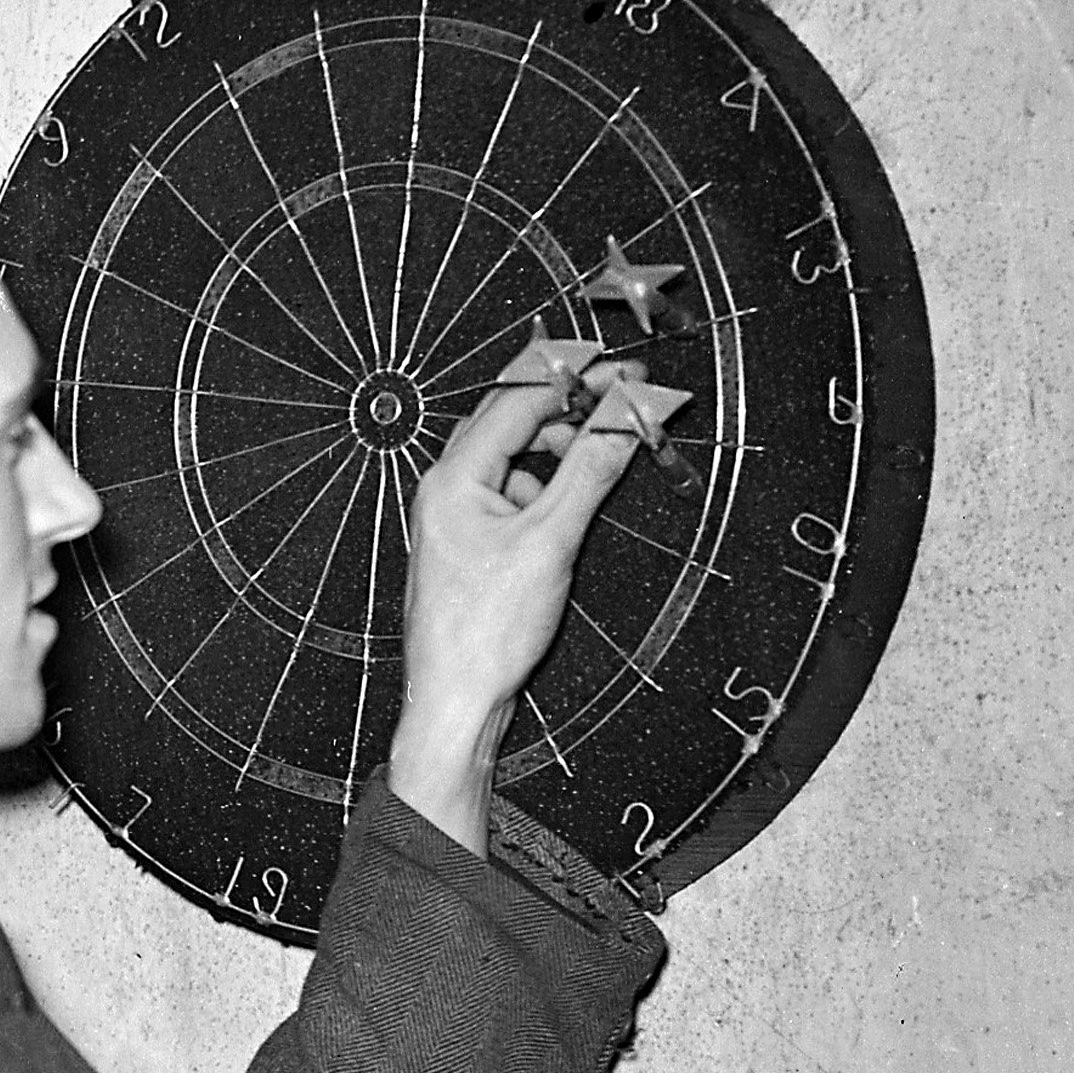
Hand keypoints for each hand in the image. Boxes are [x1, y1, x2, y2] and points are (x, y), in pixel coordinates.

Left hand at [386, 349, 642, 850]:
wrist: (456, 702)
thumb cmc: (483, 633)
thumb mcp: (551, 541)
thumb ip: (590, 469)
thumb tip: (626, 413)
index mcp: (453, 477)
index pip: (517, 397)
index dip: (575, 377)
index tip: (625, 371)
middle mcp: (447, 488)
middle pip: (512, 419)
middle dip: (570, 407)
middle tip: (625, 403)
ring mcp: (457, 516)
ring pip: (515, 457)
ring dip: (560, 449)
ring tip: (605, 458)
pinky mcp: (472, 544)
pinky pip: (513, 493)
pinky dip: (548, 486)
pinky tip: (574, 505)